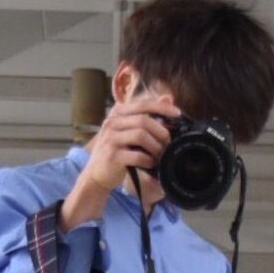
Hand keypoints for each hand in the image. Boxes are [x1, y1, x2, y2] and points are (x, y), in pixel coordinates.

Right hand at [61, 93, 179, 229]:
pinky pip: (137, 155)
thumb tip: (168, 98)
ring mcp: (111, 139)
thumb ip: (145, 115)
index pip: (143, 104)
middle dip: (160, 131)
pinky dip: (148, 160)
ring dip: (155, 146)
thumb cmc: (116, 151)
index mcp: (117, 113)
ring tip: (159, 154)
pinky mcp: (113, 156)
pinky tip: (150, 164)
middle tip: (167, 142)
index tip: (177, 113)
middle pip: (143, 120)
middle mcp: (112, 123)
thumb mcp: (128, 130)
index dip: (162, 107)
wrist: (96, 174)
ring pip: (141, 135)